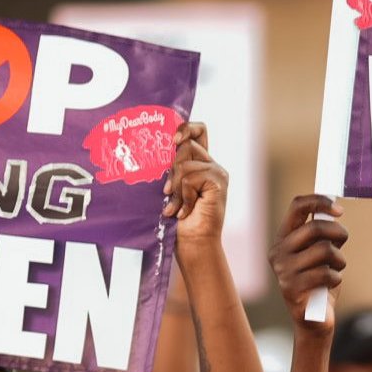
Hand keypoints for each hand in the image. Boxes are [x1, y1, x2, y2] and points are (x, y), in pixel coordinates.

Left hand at [163, 122, 226, 245]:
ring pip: (185, 163)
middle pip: (186, 144)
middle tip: (167, 192)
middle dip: (171, 168)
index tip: (172, 139)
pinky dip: (183, 196)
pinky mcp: (219, 181)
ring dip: (175, 188)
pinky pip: (191, 177)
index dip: (185, 127)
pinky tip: (185, 210)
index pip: (198, 131)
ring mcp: (217, 172)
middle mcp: (210, 164)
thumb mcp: (169, 188)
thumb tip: (153, 149)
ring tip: (175, 206)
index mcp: (200, 163)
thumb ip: (169, 168)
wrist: (192, 244)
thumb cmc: (178, 221)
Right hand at [268, 195, 346, 330]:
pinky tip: (330, 285)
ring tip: (336, 269)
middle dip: (337, 232)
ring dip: (339, 260)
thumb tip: (333, 212)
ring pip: (324, 250)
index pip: (297, 206)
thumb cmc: (320, 281)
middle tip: (343, 241)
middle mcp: (278, 252)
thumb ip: (324, 234)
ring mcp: (282, 271)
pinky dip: (336, 278)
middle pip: (315, 227)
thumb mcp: (322, 253)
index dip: (319, 201)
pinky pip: (325, 273)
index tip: (340, 210)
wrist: (314, 318)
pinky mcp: (291, 288)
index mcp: (283, 238)